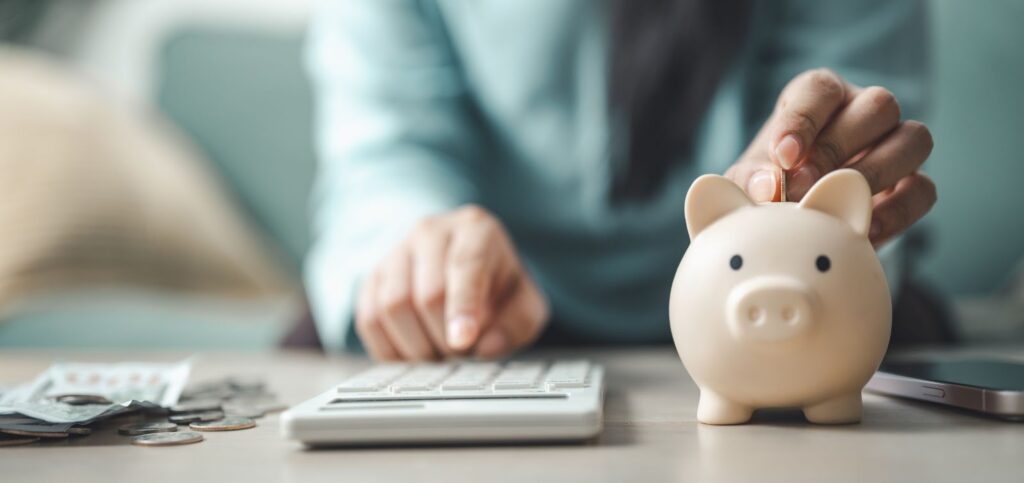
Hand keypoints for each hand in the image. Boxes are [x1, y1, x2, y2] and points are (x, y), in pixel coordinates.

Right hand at [355, 205, 548, 360]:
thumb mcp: (524, 301)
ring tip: (438, 356)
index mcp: (475, 229)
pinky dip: (389, 348)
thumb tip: (486, 346)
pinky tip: (412, 355)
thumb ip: (518, 323)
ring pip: (392, 306)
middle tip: (460, 356)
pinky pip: (369, 318)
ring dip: (416, 346)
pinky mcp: (373, 277)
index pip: (465, 266)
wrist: (465, 265)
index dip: (463, 307)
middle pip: (428, 293)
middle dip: (445, 338)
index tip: (463, 341)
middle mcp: (431, 231)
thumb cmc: (497, 285)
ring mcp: (396, 251)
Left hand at [726, 69, 936, 244]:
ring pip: (914, 138)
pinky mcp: (913, 183)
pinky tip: (864, 231)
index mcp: (820, 97)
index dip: (803, 120)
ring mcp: (895, 144)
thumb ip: (753, 178)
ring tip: (837, 205)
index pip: (821, 89)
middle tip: (803, 186)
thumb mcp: (750, 179)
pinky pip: (923, 189)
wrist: (794, 222)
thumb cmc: (768, 183)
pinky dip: (897, 211)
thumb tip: (767, 187)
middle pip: (879, 105)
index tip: (783, 156)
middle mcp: (864, 111)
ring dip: (876, 173)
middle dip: (838, 148)